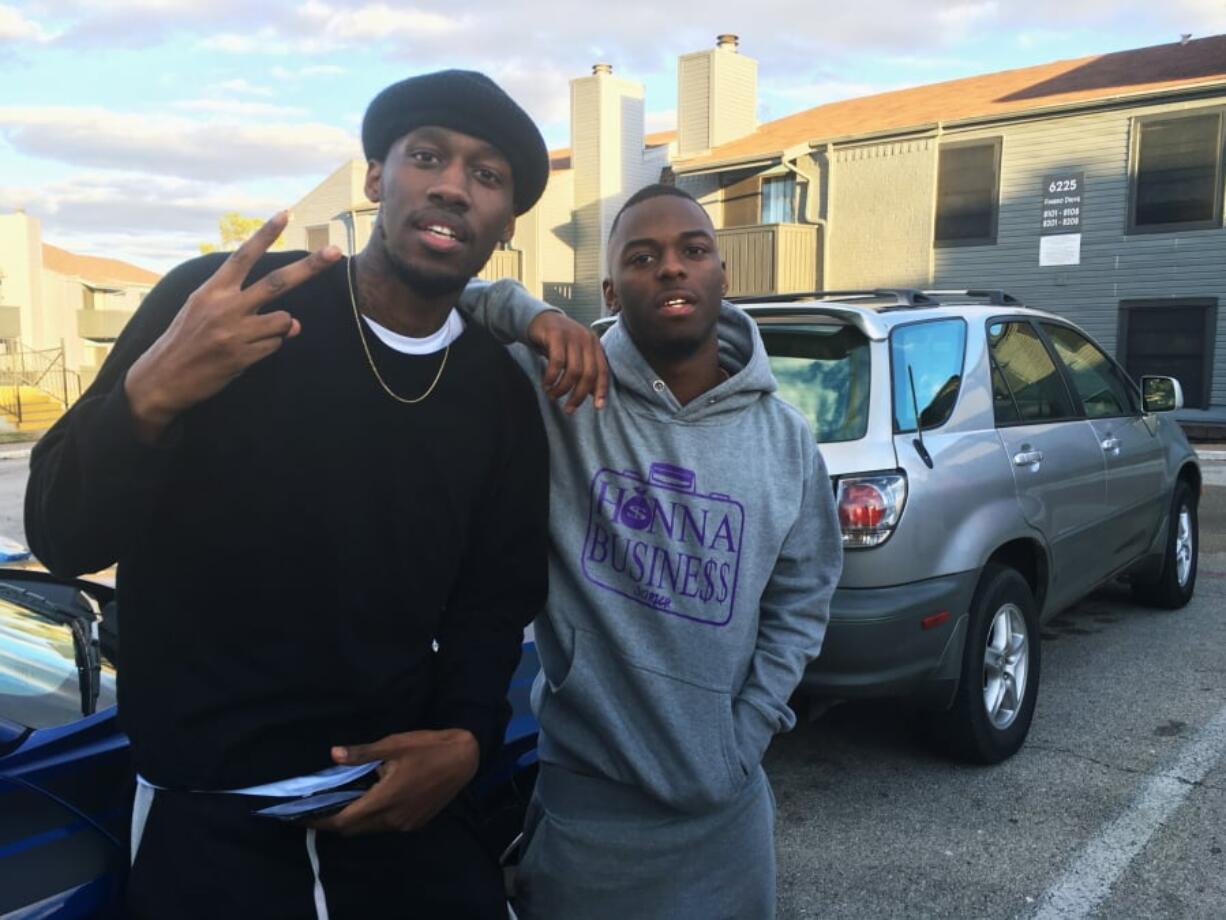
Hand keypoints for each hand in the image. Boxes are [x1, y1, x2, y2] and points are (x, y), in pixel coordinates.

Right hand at [124, 212, 341, 442]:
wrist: (162, 377)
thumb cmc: (186, 339)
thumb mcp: (204, 312)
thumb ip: (246, 308)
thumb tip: (295, 322)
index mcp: (212, 290)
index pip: (244, 256)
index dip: (265, 234)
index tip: (285, 214)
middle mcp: (225, 306)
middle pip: (277, 282)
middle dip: (310, 267)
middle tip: (336, 252)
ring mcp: (235, 332)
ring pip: (284, 321)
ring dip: (278, 328)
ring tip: (250, 336)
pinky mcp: (241, 356)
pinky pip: (274, 346)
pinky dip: (267, 348)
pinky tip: (243, 353)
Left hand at [312, 729, 479, 835]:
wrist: (465, 759)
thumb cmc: (428, 748)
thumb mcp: (393, 745)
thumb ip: (362, 753)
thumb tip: (333, 753)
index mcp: (384, 800)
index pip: (343, 820)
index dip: (320, 821)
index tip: (302, 817)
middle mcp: (392, 819)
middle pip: (353, 829)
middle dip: (333, 822)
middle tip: (318, 808)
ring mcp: (405, 824)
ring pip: (369, 829)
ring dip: (354, 821)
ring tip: (342, 804)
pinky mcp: (415, 823)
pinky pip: (385, 827)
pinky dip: (372, 819)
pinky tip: (371, 802)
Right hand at [527, 311, 608, 412]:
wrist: (540, 319)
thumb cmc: (559, 343)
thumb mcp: (575, 355)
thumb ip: (584, 371)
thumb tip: (593, 395)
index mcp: (594, 345)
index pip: (602, 371)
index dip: (601, 390)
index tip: (597, 407)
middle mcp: (586, 339)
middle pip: (588, 374)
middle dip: (578, 395)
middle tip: (568, 409)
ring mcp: (572, 336)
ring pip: (573, 370)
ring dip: (562, 388)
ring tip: (552, 395)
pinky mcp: (556, 335)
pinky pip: (557, 362)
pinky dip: (552, 377)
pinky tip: (546, 384)